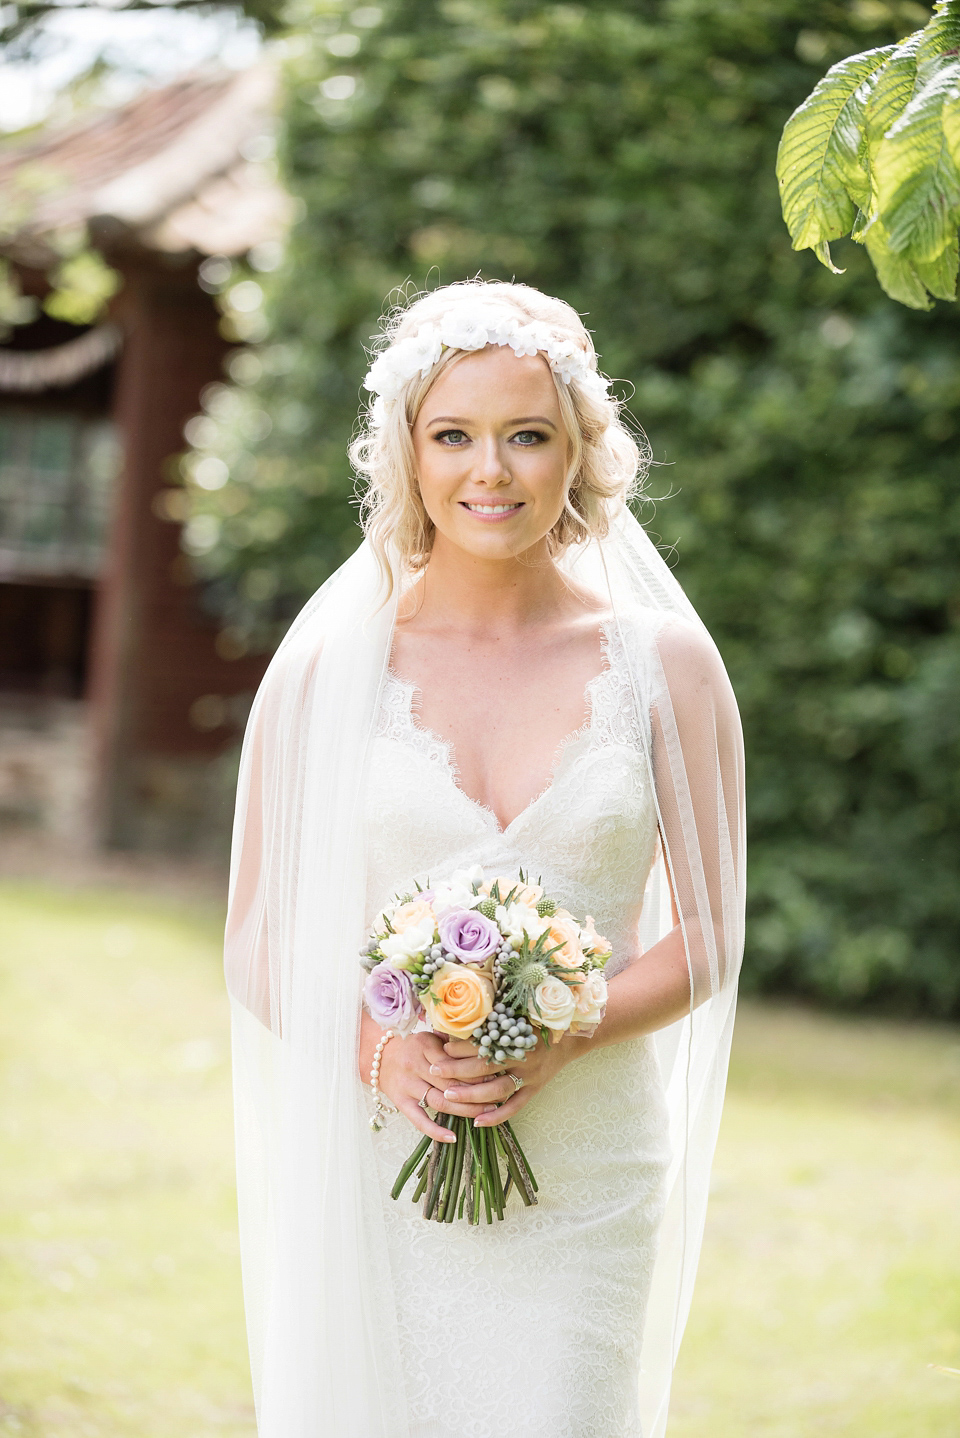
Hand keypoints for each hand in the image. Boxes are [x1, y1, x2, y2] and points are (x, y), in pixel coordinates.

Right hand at [374, 1029, 506, 1142]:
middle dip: (476, 1091)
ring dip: (464, 1109)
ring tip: (487, 1113)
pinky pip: (419, 1120)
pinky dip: (435, 1131)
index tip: (496, 1076)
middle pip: (450, 1083)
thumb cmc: (413, 1046)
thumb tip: (483, 1047)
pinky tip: (453, 1138)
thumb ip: (452, 1042)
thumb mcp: (430, 1036)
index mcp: (424, 1046)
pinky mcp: (401, 1103)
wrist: (380, 1058)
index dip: (476, 1072)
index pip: (454, 1062)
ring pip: (439, 1102)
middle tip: (499, 1096)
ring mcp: (407, 1086)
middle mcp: (414, 1066)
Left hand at [427, 1033, 573, 1126]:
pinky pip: (514, 1107)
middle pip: (485, 1066)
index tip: (440, 1045)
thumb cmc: (536, 1023)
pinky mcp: (535, 1089)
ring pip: (497, 1089)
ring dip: (471, 1094)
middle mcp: (522, 1056)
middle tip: (434, 1071)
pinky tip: (477, 1122)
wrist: (568, 1038)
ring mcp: (530, 1075)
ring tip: (448, 1095)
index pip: (482, 1042)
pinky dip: (496, 1116)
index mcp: (515, 1035)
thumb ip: (491, 1019)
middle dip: (457, 1069)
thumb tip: (457, 1020)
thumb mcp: (516, 1015)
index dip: (460, 1045)